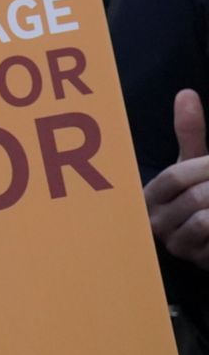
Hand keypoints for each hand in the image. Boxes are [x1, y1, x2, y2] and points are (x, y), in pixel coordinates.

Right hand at [147, 89, 208, 267]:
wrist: (199, 241)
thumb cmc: (192, 196)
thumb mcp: (190, 165)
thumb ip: (190, 133)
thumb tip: (186, 93)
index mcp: (150, 196)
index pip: (174, 178)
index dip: (203, 168)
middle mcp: (156, 222)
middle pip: (194, 198)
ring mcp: (175, 245)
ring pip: (204, 220)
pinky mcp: (194, 261)